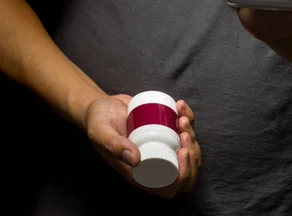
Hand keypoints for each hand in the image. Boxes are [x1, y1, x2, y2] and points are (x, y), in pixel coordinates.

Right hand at [85, 94, 200, 197]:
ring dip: (192, 135)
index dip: (184, 175)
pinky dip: (188, 118)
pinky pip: (184, 131)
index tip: (183, 152)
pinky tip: (180, 106)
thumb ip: (114, 145)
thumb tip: (136, 159)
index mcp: (140, 174)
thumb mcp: (101, 132)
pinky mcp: (164, 131)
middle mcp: (153, 163)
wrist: (101, 106)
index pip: (170, 186)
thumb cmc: (98, 122)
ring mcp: (161, 147)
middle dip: (193, 154)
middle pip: (185, 171)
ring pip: (188, 151)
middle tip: (184, 132)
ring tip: (181, 117)